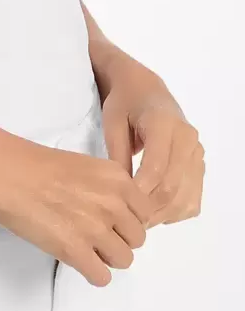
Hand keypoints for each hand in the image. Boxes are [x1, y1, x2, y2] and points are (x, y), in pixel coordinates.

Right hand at [0, 131, 152, 287]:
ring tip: (83, 247)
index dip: (127, 220)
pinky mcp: (74, 251)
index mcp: (118, 180)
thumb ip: (108, 189)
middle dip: (118, 239)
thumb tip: (118, 216)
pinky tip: (77, 260)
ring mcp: (95, 229)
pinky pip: (101, 277)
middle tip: (92, 234)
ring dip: (106, 258)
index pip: (146, 214)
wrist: (3, 172)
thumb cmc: (34, 166)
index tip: (109, 221)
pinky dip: (91, 273)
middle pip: (137, 239)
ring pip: (124, 260)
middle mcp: (113, 204)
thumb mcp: (85, 166)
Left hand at [99, 56, 204, 228]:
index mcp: (165, 124)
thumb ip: (117, 154)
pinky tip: (153, 211)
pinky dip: (174, 212)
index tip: (119, 204)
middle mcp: (188, 140)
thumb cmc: (124, 103)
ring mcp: (197, 154)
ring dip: (160, 215)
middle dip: (147, 208)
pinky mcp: (199, 166)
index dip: (139, 191)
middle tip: (124, 219)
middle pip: (172, 186)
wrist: (147, 91)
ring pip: (185, 198)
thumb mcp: (112, 122)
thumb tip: (121, 190)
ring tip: (136, 219)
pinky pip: (192, 199)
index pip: (156, 167)